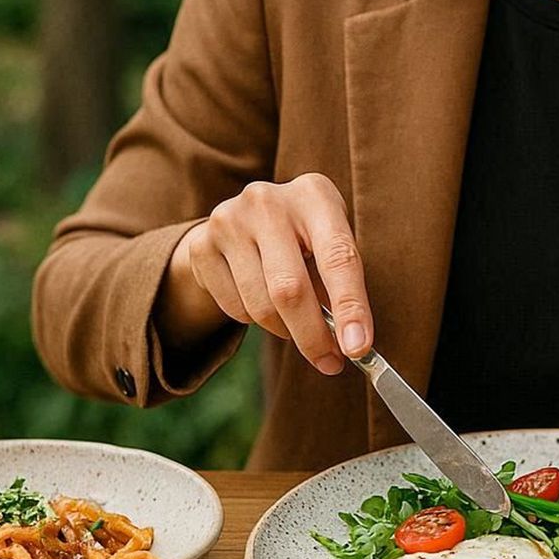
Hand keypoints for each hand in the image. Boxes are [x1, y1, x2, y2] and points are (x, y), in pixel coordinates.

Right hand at [159, 173, 372, 374]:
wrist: (246, 218)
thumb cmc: (305, 236)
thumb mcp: (328, 242)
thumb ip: (340, 283)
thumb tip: (351, 342)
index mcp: (314, 195)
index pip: (338, 257)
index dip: (351, 306)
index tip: (358, 347)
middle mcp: (267, 201)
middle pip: (290, 289)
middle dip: (313, 336)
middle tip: (330, 362)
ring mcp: (228, 221)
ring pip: (260, 305)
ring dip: (285, 330)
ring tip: (297, 323)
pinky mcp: (201, 246)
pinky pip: (234, 308)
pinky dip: (255, 321)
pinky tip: (263, 300)